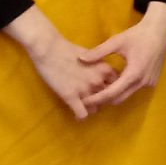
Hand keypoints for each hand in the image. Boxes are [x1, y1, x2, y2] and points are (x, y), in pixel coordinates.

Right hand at [2, 6, 117, 120]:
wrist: (48, 48)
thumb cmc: (67, 49)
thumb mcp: (90, 55)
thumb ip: (98, 66)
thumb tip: (101, 74)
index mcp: (105, 69)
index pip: (117, 86)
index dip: (110, 89)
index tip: (102, 90)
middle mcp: (98, 81)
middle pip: (107, 99)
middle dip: (100, 100)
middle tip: (91, 100)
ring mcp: (85, 90)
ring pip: (96, 109)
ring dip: (90, 108)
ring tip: (83, 107)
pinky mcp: (71, 97)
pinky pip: (82, 114)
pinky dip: (80, 116)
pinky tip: (76, 114)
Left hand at [82, 3, 165, 109]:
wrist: (160, 32)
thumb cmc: (138, 35)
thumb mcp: (116, 42)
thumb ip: (98, 52)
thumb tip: (80, 59)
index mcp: (133, 73)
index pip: (112, 93)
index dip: (97, 98)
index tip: (85, 102)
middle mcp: (142, 82)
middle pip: (119, 98)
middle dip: (104, 99)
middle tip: (89, 97)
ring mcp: (149, 83)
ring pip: (127, 94)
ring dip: (115, 94)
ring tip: (100, 89)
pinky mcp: (152, 81)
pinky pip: (135, 89)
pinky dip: (124, 88)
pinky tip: (116, 81)